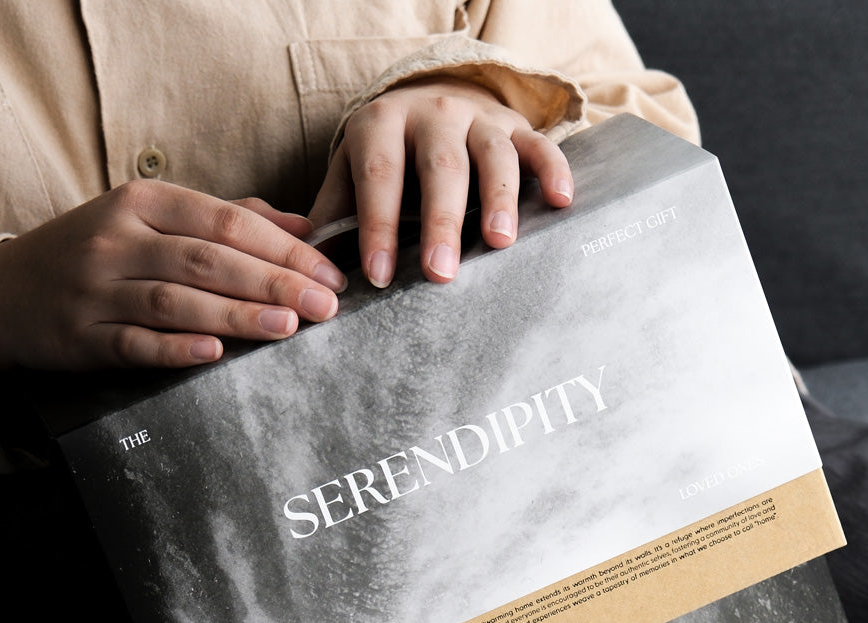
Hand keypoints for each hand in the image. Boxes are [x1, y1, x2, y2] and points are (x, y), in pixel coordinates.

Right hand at [0, 183, 348, 372]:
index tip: (329, 272)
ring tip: (288, 326)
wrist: (6, 292)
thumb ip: (225, 219)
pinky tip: (214, 355)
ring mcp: (97, 289)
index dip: (284, 247)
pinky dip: (175, 349)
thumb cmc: (97, 253)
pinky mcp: (83, 337)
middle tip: (325, 304)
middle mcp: (118, 240)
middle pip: (209, 259)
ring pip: (177, 300)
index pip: (226, 221)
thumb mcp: (150, 220)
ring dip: (236, 315)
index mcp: (142, 203)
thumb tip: (303, 225)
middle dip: (274, 281)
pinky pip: (135, 343)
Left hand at [308, 79, 573, 288]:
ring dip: (498, 198)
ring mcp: (477, 118)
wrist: (427, 103)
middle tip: (439, 274)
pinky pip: (539, 144)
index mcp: (381, 125)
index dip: (378, 225)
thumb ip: (330, 219)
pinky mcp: (515, 126)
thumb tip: (307, 271)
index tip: (376, 275)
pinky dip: (552, 170)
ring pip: (492, 154)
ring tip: (500, 243)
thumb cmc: (384, 159)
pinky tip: (561, 202)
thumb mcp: (348, 177)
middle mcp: (431, 114)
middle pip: (440, 167)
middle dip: (440, 222)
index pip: (379, 176)